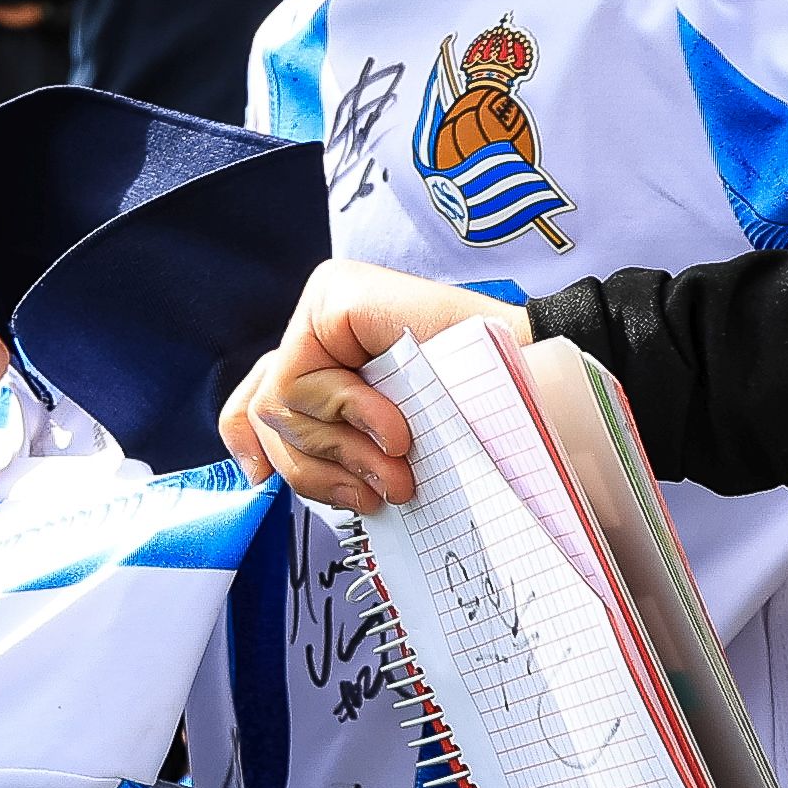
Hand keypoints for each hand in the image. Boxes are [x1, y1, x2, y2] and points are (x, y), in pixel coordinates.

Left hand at [219, 265, 526, 510]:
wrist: (535, 388)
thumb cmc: (473, 427)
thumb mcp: (384, 450)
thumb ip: (329, 445)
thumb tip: (255, 469)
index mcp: (331, 359)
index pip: (255, 400)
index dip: (252, 444)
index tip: (262, 480)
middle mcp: (322, 326)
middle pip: (267, 414)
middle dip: (320, 469)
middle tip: (385, 490)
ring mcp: (326, 306)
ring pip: (280, 406)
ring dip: (346, 452)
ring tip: (401, 464)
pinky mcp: (335, 296)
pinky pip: (302, 382)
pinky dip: (351, 417)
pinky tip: (399, 427)